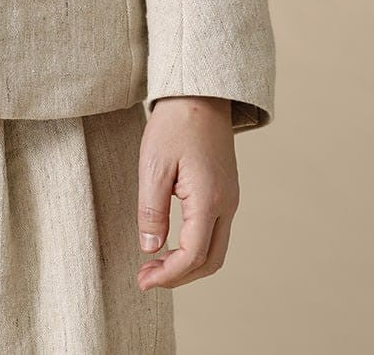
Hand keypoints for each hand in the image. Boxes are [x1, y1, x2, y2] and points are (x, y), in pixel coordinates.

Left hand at [136, 96, 238, 290]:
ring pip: (216, 249)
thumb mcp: (153, 165)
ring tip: (155, 263)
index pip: (192, 255)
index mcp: (209, 199)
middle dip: (179, 277)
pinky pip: (216, 231)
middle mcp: (227, 204)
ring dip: (188, 264)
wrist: (201, 93)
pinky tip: (172, 242)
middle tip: (147, 278)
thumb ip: (151, 211)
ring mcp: (231, 198)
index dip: (168, 275)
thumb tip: (150, 249)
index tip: (142, 280)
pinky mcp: (227, 191)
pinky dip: (195, 247)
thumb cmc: (174, 124)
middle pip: (210, 261)